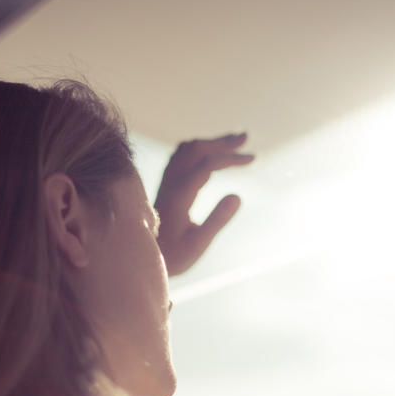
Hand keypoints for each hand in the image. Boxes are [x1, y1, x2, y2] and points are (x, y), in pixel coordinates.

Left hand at [154, 133, 253, 275]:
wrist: (141, 257)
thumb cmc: (173, 256)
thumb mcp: (198, 244)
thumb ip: (217, 220)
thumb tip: (238, 196)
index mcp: (179, 194)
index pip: (207, 164)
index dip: (230, 158)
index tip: (252, 158)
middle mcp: (170, 183)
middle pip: (196, 149)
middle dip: (222, 142)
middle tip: (245, 138)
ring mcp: (165, 182)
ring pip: (186, 150)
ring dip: (210, 142)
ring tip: (232, 142)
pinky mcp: (165, 185)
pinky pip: (180, 156)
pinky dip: (198, 149)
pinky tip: (208, 153)